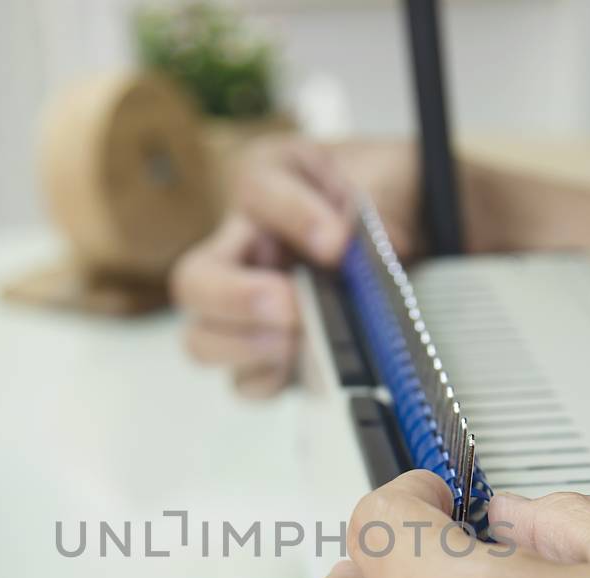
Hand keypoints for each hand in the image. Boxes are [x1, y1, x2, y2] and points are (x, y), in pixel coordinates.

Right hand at [170, 137, 415, 397]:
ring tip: (297, 341)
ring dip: (247, 347)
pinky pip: (245, 382)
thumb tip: (357, 248)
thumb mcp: (381, 182)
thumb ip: (369, 209)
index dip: (293, 215)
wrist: (397, 234)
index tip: (336, 244)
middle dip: (238, 298)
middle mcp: (240, 250)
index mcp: (267, 187)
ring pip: (200, 340)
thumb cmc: (376, 203)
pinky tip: (310, 365)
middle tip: (289, 307)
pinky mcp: (267, 357)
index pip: (255, 189)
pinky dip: (273, 378)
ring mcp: (243, 311)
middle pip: (192, 280)